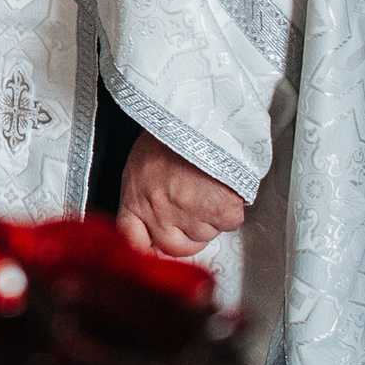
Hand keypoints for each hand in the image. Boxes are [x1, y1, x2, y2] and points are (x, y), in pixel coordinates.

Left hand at [115, 130, 245, 257]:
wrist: (199, 116)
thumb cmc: (171, 129)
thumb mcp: (142, 161)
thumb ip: (146, 193)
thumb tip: (153, 214)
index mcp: (135, 198)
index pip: (134, 241)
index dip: (148, 249)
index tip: (157, 249)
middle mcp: (158, 213)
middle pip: (174, 248)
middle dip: (188, 237)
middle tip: (195, 209)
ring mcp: (189, 216)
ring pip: (205, 236)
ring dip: (210, 218)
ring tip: (207, 183)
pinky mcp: (219, 213)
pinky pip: (228, 223)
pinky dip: (231, 208)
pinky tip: (222, 184)